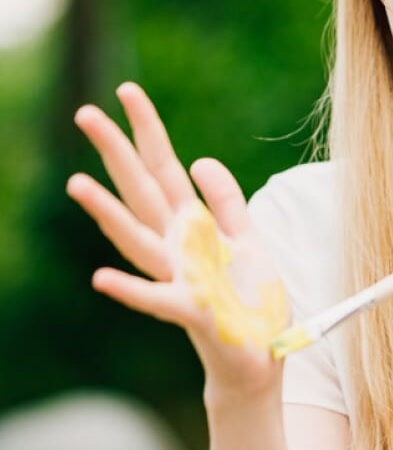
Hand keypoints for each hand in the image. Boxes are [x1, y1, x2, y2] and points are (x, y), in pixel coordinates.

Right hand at [66, 83, 281, 405]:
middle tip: (84, 113)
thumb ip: (226, 201)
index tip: (127, 91)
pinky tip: (99, 279)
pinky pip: (157, 299)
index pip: (166, 170)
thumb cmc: (250, 300)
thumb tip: (200, 159)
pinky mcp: (191, 312)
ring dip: (108, 214)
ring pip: (137, 241)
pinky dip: (129, 290)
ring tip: (76, 184)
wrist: (258, 358)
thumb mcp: (248, 239)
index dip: (149, 131)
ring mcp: (179, 279)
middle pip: (143, 193)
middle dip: (117, 153)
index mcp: (193, 227)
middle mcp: (177, 249)